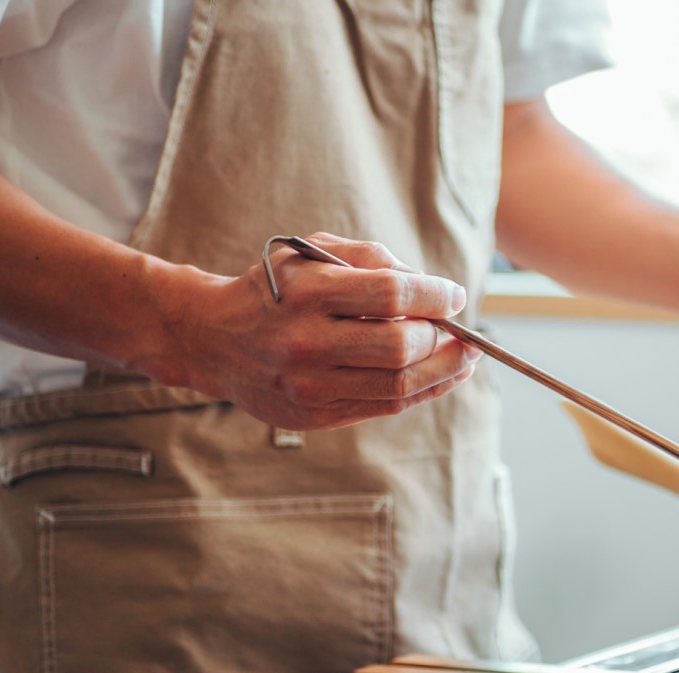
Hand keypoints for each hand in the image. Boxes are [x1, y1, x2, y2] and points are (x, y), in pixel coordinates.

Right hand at [160, 232, 480, 429]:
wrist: (212, 339)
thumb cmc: (274, 289)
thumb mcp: (308, 253)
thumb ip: (369, 257)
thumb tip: (428, 284)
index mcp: (307, 293)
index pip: (391, 295)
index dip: (435, 296)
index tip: (455, 295)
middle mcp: (307, 341)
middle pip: (399, 347)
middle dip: (442, 338)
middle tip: (459, 330)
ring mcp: (310, 384)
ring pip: (398, 385)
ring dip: (444, 371)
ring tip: (465, 358)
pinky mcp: (316, 414)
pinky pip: (385, 406)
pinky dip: (423, 391)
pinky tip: (443, 377)